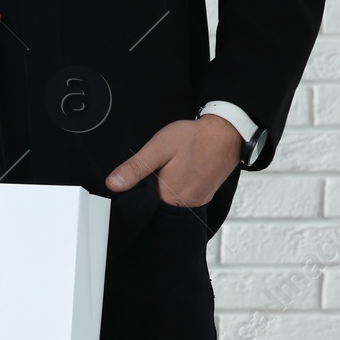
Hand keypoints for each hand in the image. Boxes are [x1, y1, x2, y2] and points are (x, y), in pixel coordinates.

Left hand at [105, 115, 242, 207]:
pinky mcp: (203, 196)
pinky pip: (184, 198)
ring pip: (170, 202)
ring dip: (164, 190)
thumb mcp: (158, 148)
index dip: (135, 194)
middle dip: (150, 192)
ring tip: (169, 170)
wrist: (227, 133)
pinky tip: (179, 174)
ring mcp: (195, 202)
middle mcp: (182, 205)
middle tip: (157, 170)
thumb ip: (135, 168)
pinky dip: (178, 188)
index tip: (136, 180)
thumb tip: (113, 184)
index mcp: (167, 196)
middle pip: (156, 206)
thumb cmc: (194, 139)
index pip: (142, 206)